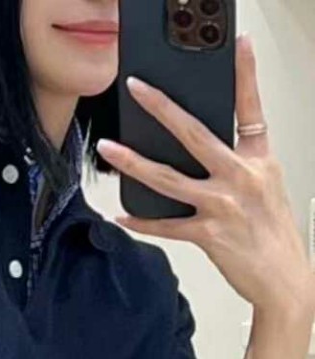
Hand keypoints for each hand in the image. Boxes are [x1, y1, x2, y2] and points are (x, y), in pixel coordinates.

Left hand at [96, 34, 314, 318]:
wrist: (284, 279)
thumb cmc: (273, 234)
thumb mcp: (265, 188)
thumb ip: (238, 166)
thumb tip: (201, 154)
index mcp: (259, 160)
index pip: (252, 108)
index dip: (246, 74)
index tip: (239, 45)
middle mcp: (241, 177)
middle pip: (194, 134)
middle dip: (162, 108)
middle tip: (139, 88)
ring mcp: (222, 205)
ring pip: (168, 178)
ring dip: (133, 163)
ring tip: (109, 149)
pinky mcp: (208, 235)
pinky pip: (165, 225)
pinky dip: (141, 221)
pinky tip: (121, 214)